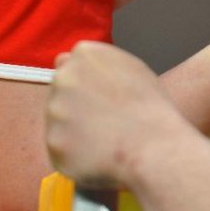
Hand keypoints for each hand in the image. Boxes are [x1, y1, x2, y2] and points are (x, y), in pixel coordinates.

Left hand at [46, 42, 180, 188]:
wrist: (156, 148)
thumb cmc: (151, 108)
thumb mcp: (132, 68)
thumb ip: (99, 62)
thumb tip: (63, 60)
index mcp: (85, 54)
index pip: (69, 64)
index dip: (87, 84)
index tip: (103, 99)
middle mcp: (64, 77)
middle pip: (60, 91)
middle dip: (76, 105)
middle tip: (105, 121)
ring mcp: (55, 110)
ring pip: (58, 121)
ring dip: (74, 130)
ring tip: (106, 140)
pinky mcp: (53, 142)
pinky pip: (60, 148)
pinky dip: (75, 154)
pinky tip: (98, 156)